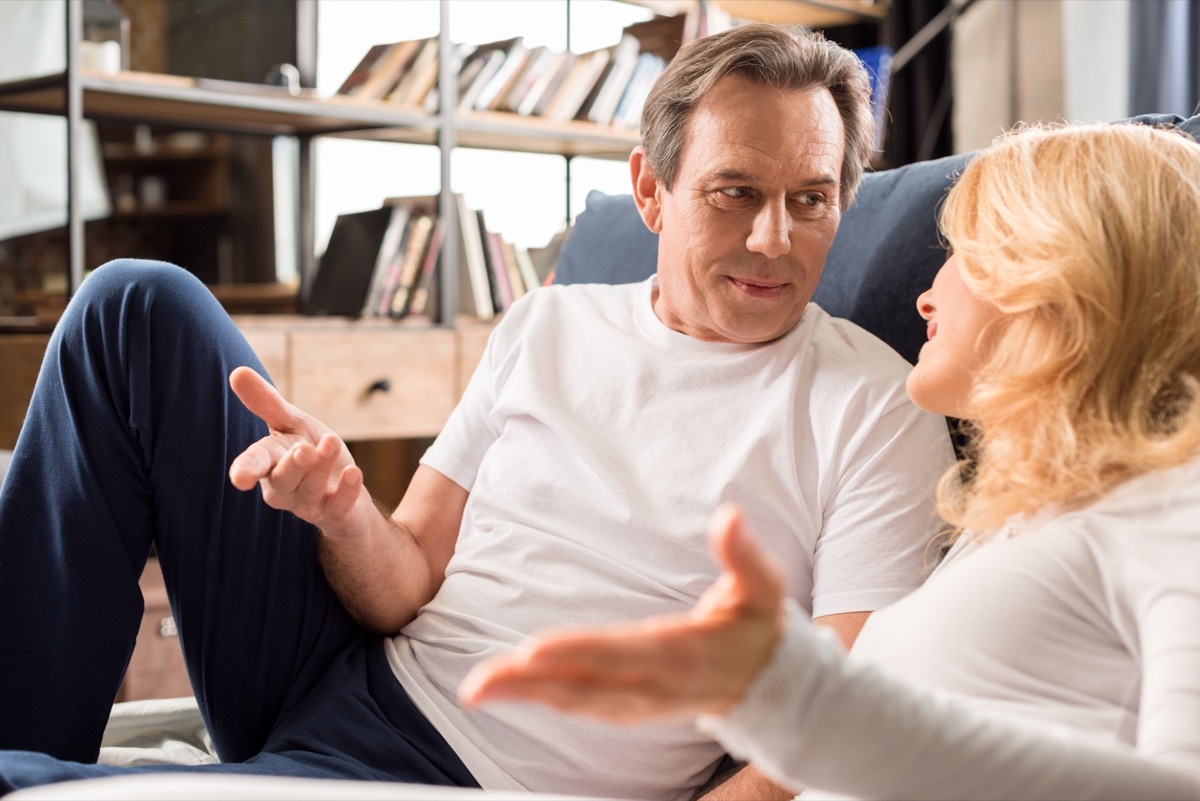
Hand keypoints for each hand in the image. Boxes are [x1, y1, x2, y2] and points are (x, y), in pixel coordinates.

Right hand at [227, 365, 365, 534]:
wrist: (346, 487)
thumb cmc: (311, 453)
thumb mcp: (292, 425)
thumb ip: (266, 403)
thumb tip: (237, 372)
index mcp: (272, 462)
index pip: (256, 463)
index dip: (247, 470)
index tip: (240, 479)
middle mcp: (286, 487)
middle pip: (283, 480)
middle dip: (293, 466)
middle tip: (304, 449)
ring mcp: (311, 503)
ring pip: (311, 490)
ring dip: (321, 468)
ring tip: (331, 442)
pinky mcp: (337, 514)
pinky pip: (339, 507)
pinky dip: (347, 491)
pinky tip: (355, 472)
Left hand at [459, 503, 785, 722]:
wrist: (773, 685)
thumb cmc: (759, 626)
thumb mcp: (764, 587)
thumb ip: (745, 554)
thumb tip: (729, 516)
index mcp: (684, 653)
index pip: (623, 653)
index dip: (578, 651)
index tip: (533, 650)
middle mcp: (657, 686)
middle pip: (585, 686)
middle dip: (529, 684)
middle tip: (477, 684)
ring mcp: (643, 703)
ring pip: (576, 701)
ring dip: (527, 696)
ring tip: (480, 688)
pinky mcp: (633, 708)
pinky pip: (582, 705)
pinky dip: (545, 699)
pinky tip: (513, 690)